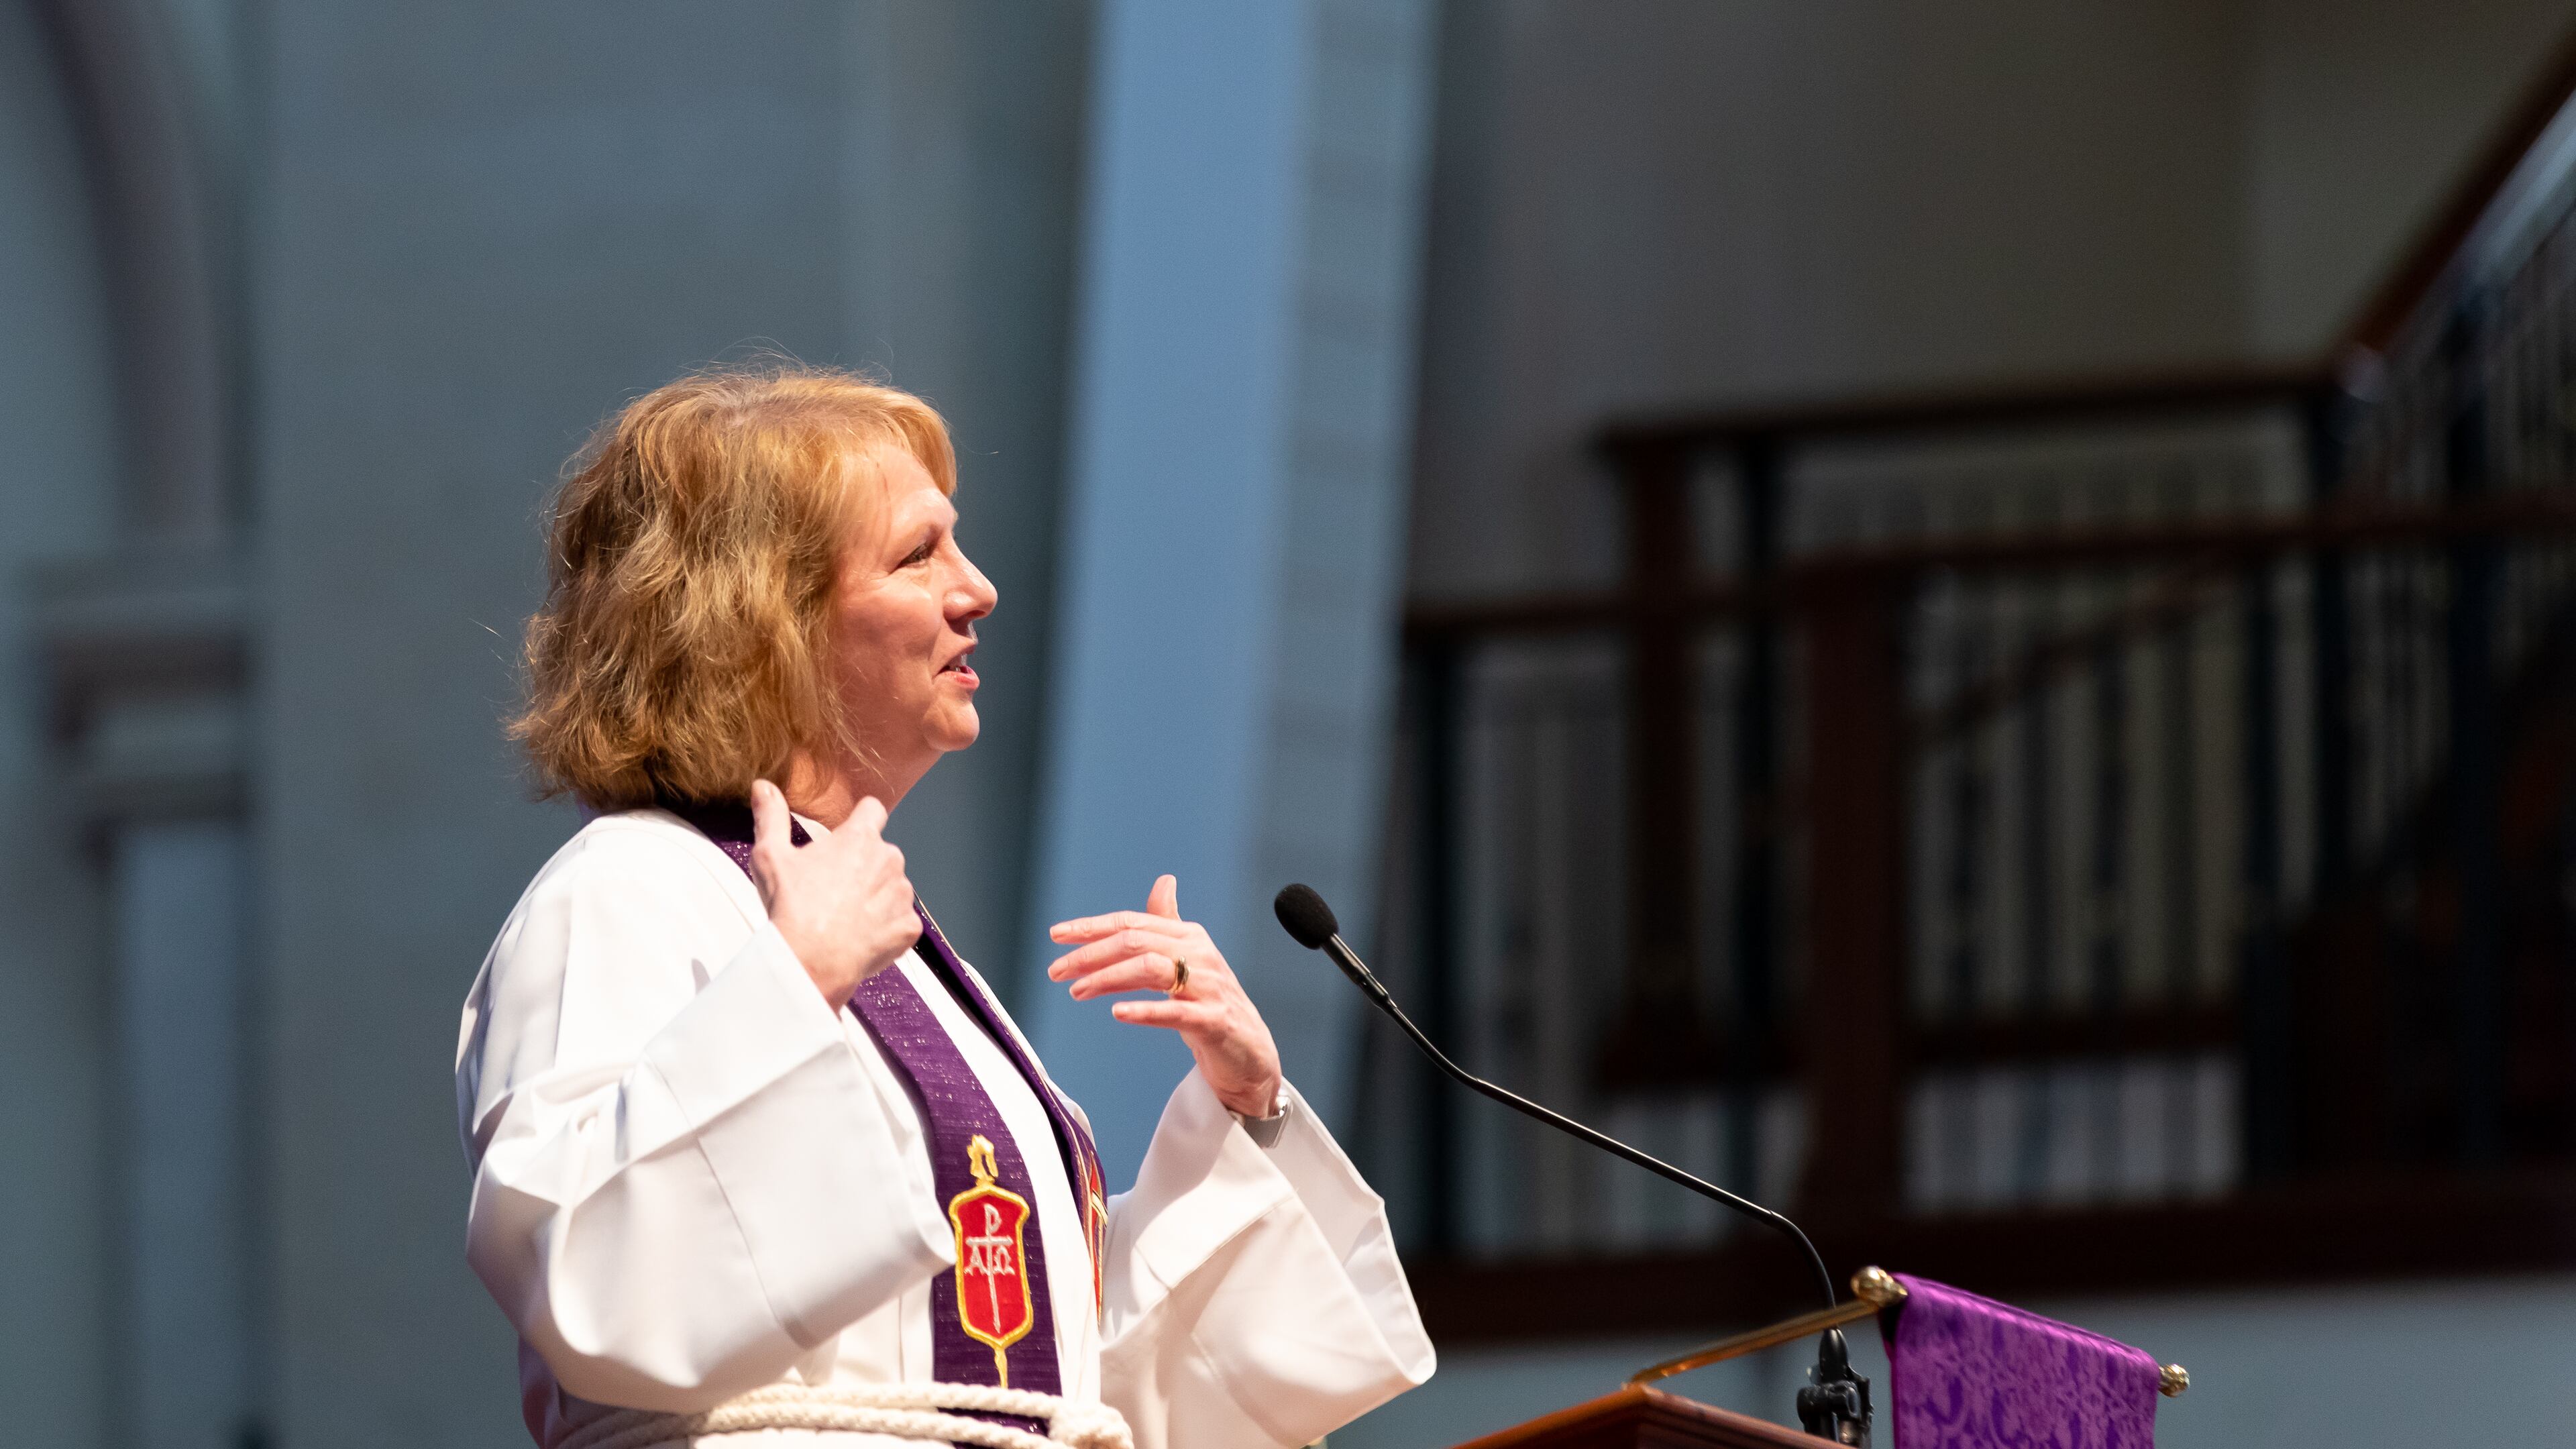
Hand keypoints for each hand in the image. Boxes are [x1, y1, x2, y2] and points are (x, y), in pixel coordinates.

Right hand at [750, 778, 918, 1009]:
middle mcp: (889, 859)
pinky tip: (859, 937)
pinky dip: (885, 928)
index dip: (860, 819)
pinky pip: (900, 921)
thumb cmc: (791, 907)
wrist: (811, 960)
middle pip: (881, 853)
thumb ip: (771, 816)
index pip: (873, 809)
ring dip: (876, 897)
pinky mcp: (909, 926)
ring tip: (844, 917)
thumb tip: (764, 787)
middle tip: (832, 889)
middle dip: (863, 866)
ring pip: (893, 887)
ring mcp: (903, 894)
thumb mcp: (771, 855)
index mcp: (860, 838)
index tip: (847, 834)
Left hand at [1048, 875, 1283, 1117]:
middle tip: (1057, 971)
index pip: (1133, 922)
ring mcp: (1209, 987)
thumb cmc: (1210, 1004)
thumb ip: (1170, 923)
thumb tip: (1164, 881)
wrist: (1249, 1052)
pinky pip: (1176, 1012)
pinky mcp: (1214, 1021)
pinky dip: (1145, 1011)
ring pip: (1151, 969)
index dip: (1092, 927)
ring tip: (1077, 990)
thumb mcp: (1188, 960)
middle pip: (1136, 942)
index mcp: (1189, 936)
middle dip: (1091, 954)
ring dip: (1108, 978)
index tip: (1057, 935)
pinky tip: (1117, 1013)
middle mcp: (1200, 955)